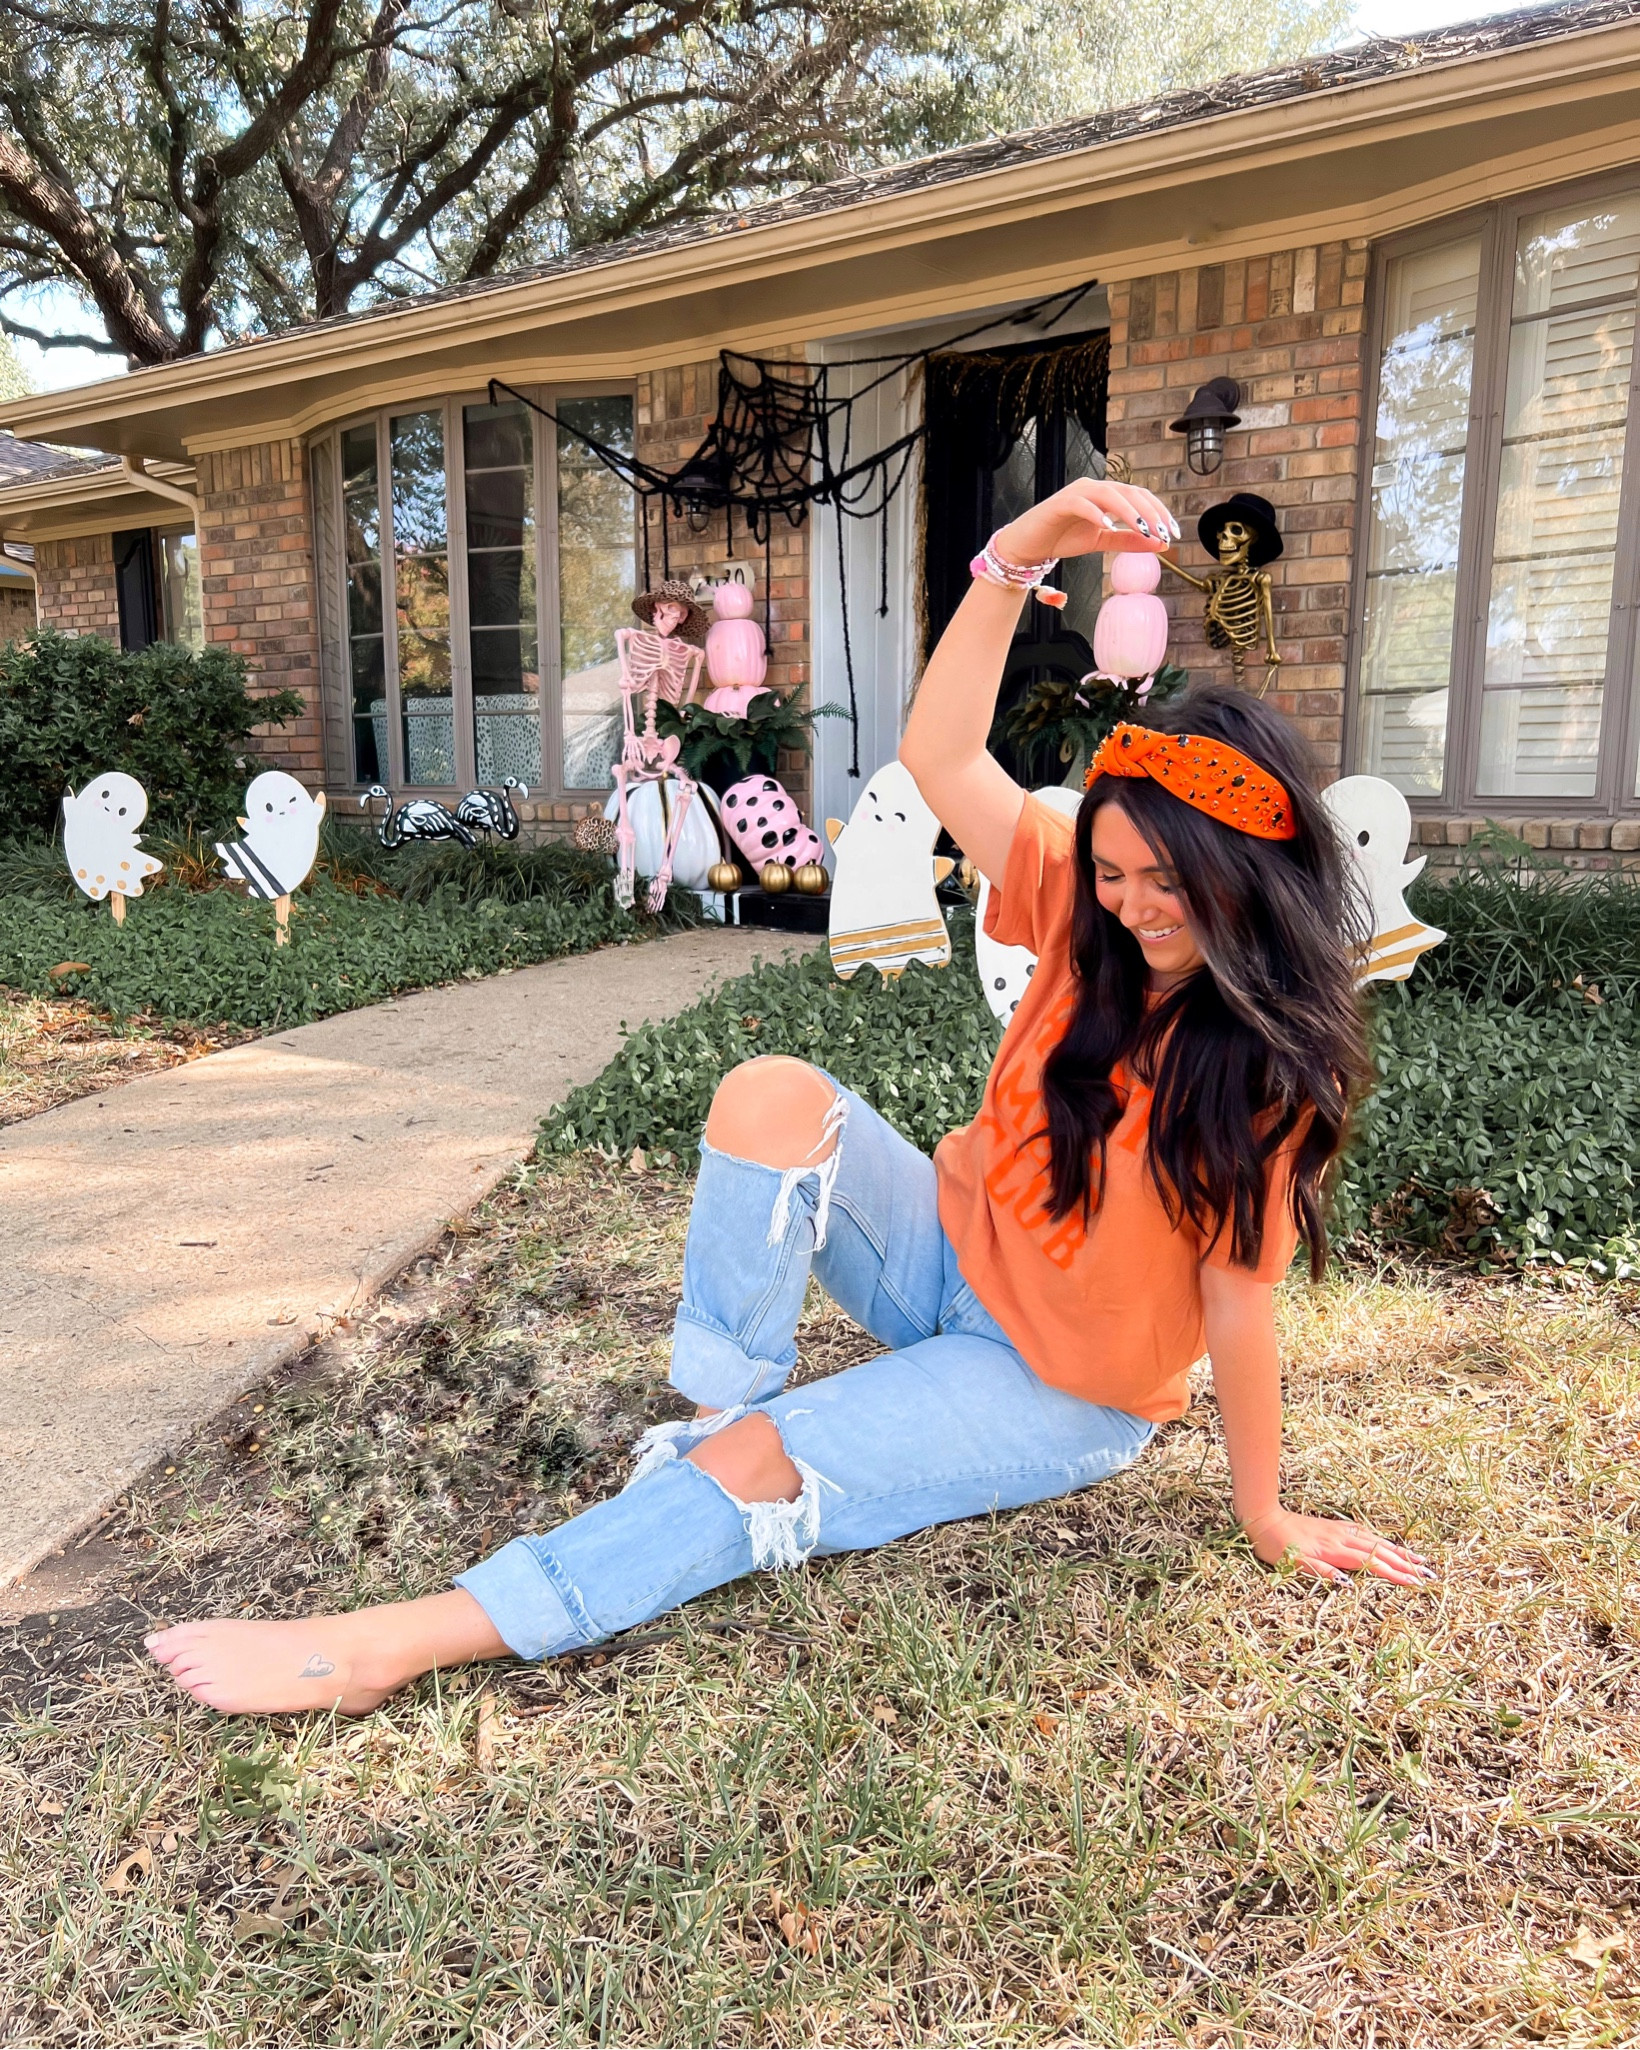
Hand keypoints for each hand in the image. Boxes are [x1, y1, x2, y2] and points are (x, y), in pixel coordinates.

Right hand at [994, 478, 1179, 567]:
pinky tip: (1106, 525)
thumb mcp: (1101, 541)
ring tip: (1144, 529)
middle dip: (1151, 513)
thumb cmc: (1063, 538)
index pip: (1140, 497)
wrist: (1029, 545)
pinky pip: (1081, 503)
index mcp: (1107, 495)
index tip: (1173, 533)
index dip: (1160, 512)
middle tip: (1164, 533)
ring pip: (1110, 494)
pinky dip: (1095, 513)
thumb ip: (1128, 540)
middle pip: (1130, 493)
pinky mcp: (1059, 503)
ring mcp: (1077, 493)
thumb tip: (1159, 544)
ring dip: (1130, 512)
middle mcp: (1094, 488)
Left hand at [1242, 1506, 1435, 1585]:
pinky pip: (1364, 1533)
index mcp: (1335, 1550)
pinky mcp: (1333, 1527)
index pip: (1373, 1563)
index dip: (1395, 1574)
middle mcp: (1342, 1538)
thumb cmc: (1276, 1546)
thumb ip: (1323, 1572)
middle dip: (1406, 1563)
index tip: (1417, 1583)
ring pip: (1375, 1541)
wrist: (1263, 1519)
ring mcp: (1339, 1531)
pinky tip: (1385, 1543)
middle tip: (1430, 1574)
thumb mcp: (1295, 1564)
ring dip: (1398, 1551)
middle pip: (1381, 1551)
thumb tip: (1349, 1584)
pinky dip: (1380, 1540)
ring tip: (1418, 1559)